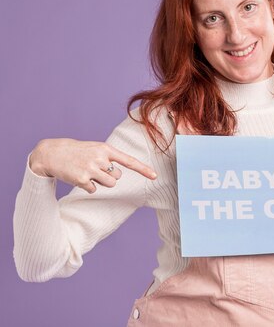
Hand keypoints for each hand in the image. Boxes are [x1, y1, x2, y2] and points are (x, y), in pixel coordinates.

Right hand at [29, 138, 157, 193]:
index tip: (155, 176)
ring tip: (88, 173)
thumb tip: (118, 176)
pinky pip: (94, 190)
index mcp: (106, 149)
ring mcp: (91, 168)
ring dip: (100, 183)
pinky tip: (79, 178)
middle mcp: (100, 158)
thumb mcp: (95, 149)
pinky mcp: (82, 179)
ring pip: (109, 185)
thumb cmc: (77, 152)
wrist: (52, 153)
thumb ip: (109, 158)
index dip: (143, 169)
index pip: (129, 161)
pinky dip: (88, 187)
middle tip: (94, 169)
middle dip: (108, 176)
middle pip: (117, 177)